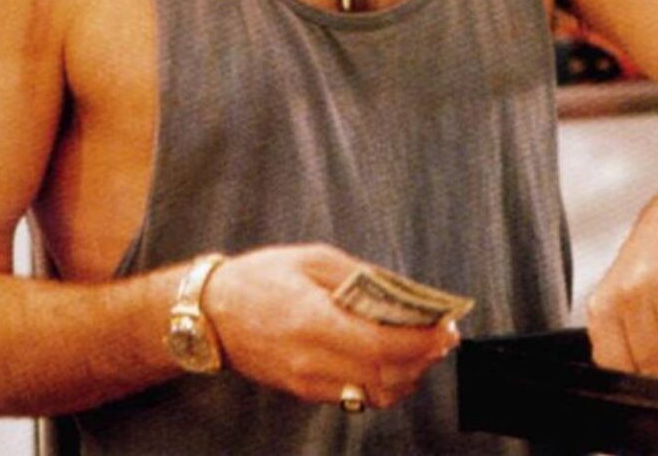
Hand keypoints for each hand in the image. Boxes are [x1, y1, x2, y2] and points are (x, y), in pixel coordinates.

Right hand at [200, 244, 458, 408]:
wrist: (210, 314)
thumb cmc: (260, 278)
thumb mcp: (312, 260)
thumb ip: (360, 278)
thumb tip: (404, 294)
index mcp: (314, 322)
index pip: (383, 346)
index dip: (422, 341)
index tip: (447, 329)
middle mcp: (312, 361)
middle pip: (386, 376)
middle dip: (423, 359)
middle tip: (442, 337)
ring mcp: (307, 382)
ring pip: (375, 394)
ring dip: (407, 375)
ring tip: (421, 349)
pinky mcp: (304, 392)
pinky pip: (355, 397)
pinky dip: (383, 382)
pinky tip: (391, 360)